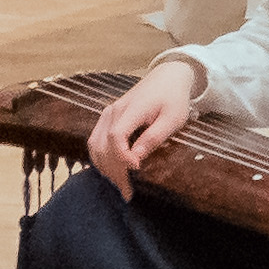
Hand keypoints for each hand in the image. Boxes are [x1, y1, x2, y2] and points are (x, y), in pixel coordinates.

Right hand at [84, 59, 201, 196]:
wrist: (167, 77)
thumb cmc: (173, 98)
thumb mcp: (173, 119)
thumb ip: (154, 137)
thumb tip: (136, 158)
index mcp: (132, 110)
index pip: (116, 136)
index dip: (122, 156)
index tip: (136, 169)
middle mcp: (114, 111)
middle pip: (102, 145)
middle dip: (113, 170)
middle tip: (127, 191)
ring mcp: (108, 114)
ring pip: (94, 144)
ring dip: (104, 167)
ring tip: (120, 185)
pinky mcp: (108, 118)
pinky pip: (95, 140)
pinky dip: (101, 158)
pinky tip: (112, 172)